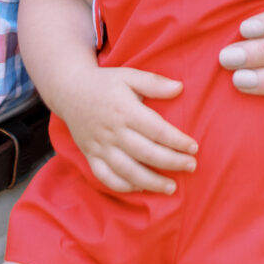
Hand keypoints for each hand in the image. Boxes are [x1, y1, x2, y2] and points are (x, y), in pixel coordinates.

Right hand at [56, 66, 197, 194]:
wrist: (69, 90)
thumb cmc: (105, 83)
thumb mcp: (129, 75)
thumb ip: (154, 83)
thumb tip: (179, 87)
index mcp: (125, 110)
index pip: (156, 130)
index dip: (177, 141)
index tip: (194, 147)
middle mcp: (112, 131)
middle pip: (146, 153)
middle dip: (171, 162)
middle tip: (191, 166)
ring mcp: (100, 146)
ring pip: (127, 171)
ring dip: (151, 182)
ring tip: (171, 187)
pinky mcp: (90, 155)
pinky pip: (105, 177)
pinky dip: (123, 186)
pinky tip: (140, 188)